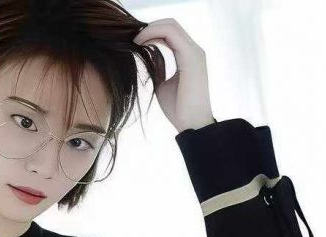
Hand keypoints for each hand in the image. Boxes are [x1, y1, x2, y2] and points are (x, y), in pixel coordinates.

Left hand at [133, 18, 214, 132]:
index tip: (133, 42)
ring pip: (170, 25)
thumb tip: (146, 61)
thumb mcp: (162, 85)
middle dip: (149, 27)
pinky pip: (170, 34)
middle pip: (170, 24)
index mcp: (188, 55)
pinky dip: (153, 34)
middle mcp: (194, 50)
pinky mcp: (191, 56)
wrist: (191, 124)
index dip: (151, 32)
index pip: (170, 33)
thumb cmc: (178, 109)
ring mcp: (194, 51)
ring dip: (149, 29)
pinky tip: (139, 43)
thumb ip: (158, 70)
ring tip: (133, 40)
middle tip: (131, 38)